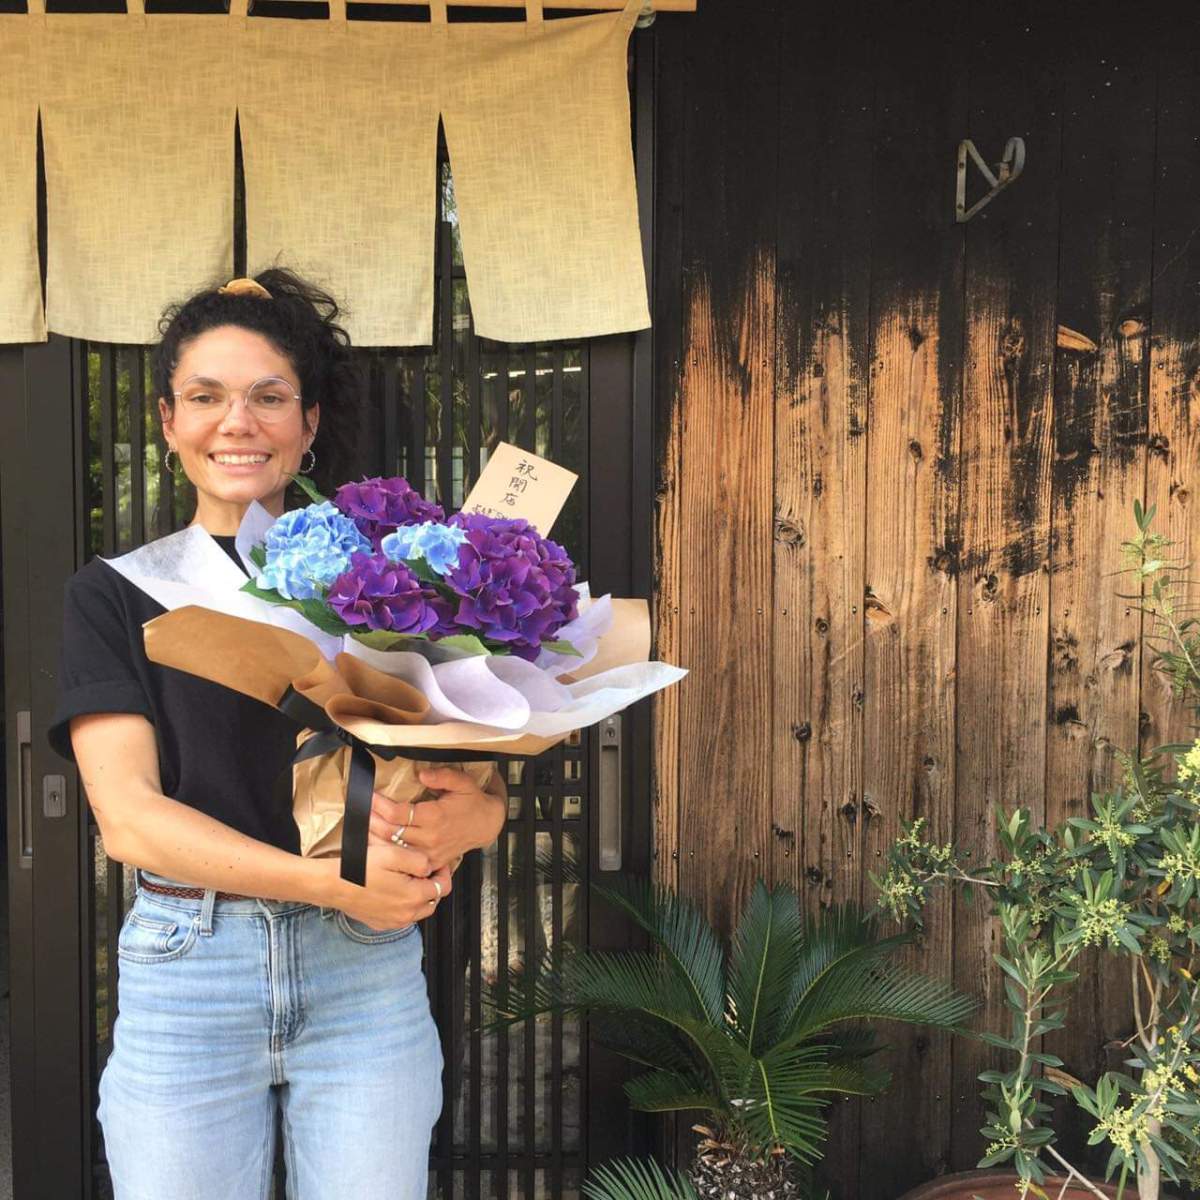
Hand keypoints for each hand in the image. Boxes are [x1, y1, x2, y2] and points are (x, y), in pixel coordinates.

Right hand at [333, 843, 452, 930]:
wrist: (333, 884)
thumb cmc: (362, 867)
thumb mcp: (395, 854)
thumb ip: (420, 861)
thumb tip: (430, 869)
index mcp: (414, 897)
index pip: (442, 888)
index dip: (443, 873)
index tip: (437, 864)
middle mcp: (406, 915)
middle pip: (432, 901)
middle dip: (432, 886)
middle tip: (424, 872)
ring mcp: (393, 922)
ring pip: (418, 911)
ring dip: (419, 897)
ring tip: (409, 880)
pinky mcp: (380, 924)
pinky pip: (401, 917)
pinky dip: (404, 906)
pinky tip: (394, 892)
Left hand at [368, 764, 506, 872]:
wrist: (486, 825)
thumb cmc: (472, 802)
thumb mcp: (463, 783)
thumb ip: (443, 777)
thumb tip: (421, 774)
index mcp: (435, 816)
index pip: (398, 813)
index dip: (379, 805)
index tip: (369, 795)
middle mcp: (430, 837)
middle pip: (390, 832)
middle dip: (371, 820)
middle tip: (359, 809)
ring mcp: (429, 852)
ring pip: (394, 848)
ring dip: (375, 837)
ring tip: (362, 825)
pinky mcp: (431, 861)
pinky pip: (405, 859)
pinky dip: (389, 851)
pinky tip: (377, 843)